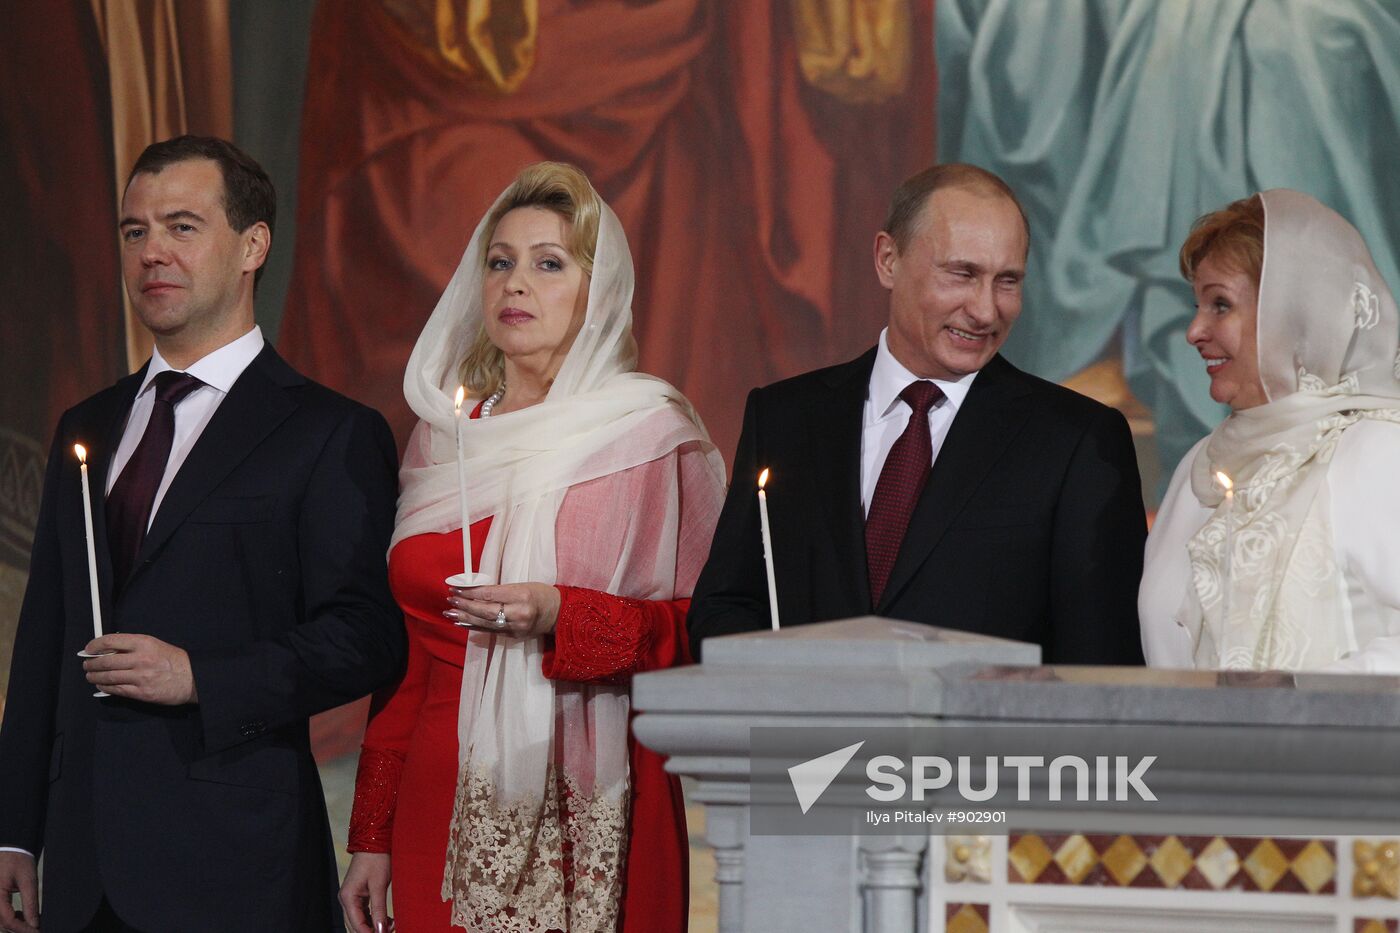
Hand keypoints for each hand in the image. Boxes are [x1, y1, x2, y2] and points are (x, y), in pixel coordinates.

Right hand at [0, 850, 38, 932]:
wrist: (11, 849)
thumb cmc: (18, 861)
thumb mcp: (28, 881)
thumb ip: (30, 903)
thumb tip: (34, 923)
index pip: (8, 919)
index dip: (23, 928)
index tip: (37, 930)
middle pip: (2, 923)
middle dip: (19, 928)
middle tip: (36, 927)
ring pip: (0, 921)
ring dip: (15, 924)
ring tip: (31, 920)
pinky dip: (10, 918)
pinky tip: (23, 915)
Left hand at [82, 633, 197, 703]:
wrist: (192, 678)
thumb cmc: (175, 661)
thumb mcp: (155, 644)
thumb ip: (133, 646)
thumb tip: (108, 649)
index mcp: (144, 643)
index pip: (110, 641)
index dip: (94, 645)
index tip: (88, 649)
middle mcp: (141, 659)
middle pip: (105, 661)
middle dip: (91, 663)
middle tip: (87, 664)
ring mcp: (140, 677)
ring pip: (107, 676)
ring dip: (94, 676)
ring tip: (91, 675)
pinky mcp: (141, 692)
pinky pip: (116, 690)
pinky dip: (105, 687)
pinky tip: (101, 685)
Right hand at [339, 852, 391, 932]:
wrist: (375, 840)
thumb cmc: (377, 859)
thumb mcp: (379, 885)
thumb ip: (379, 909)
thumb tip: (381, 930)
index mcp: (348, 897)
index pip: (357, 925)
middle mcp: (346, 899)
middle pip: (356, 925)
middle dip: (372, 931)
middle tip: (391, 931)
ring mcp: (351, 897)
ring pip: (360, 920)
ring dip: (374, 925)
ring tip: (393, 925)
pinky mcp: (358, 894)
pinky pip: (364, 912)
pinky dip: (374, 917)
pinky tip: (388, 919)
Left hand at [445, 583, 560, 637]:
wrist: (559, 613)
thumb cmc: (540, 594)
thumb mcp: (522, 585)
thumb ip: (499, 590)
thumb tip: (473, 591)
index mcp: (521, 595)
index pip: (490, 594)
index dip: (471, 592)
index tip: (457, 588)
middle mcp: (518, 613)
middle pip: (485, 610)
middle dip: (465, 605)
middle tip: (450, 599)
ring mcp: (515, 627)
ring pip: (485, 623)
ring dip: (465, 618)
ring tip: (450, 613)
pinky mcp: (513, 636)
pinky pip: (490, 631)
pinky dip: (474, 626)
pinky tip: (462, 623)